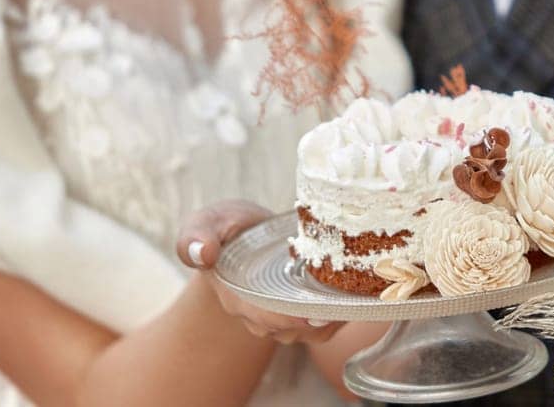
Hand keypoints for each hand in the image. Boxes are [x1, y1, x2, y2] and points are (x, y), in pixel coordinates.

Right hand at [177, 200, 342, 344]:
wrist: (240, 233)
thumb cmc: (221, 227)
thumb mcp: (205, 224)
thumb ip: (197, 237)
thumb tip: (202, 253)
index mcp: (235, 296)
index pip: (260, 316)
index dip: (284, 317)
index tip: (310, 313)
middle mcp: (258, 313)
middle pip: (291, 328)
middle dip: (318, 318)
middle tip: (343, 299)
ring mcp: (280, 314)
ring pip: (311, 330)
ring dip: (335, 317)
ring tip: (355, 295)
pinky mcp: (301, 309)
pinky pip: (324, 324)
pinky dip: (342, 313)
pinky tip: (356, 294)